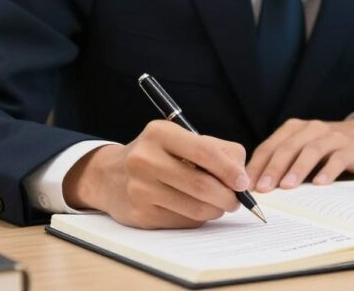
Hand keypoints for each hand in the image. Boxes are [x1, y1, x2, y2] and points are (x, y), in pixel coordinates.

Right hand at [62, 120, 249, 228]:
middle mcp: (145, 159)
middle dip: (228, 196)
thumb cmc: (158, 155)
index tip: (243, 182)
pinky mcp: (140, 214)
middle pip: (202, 185)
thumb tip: (242, 177)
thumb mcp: (182, 139)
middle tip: (236, 200)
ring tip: (219, 204)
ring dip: (216, 210)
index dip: (229, 170)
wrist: (110, 176)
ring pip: (195, 208)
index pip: (204, 152)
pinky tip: (195, 209)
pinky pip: (183, 221)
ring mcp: (140, 188)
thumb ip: (218, 150)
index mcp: (159, 133)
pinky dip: (198, 218)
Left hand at [246, 116, 353, 192]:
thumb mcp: (303, 150)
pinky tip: (320, 184)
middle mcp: (311, 128)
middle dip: (273, 168)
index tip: (246, 186)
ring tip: (286, 187)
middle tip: (263, 188)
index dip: (257, 165)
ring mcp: (332, 137)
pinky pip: (337, 158)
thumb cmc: (327, 148)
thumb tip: (257, 189)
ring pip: (311, 151)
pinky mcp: (350, 148)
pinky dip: (328, 170)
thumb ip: (284, 163)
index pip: (270, 146)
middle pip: (288, 147)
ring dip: (297, 169)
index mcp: (294, 129)